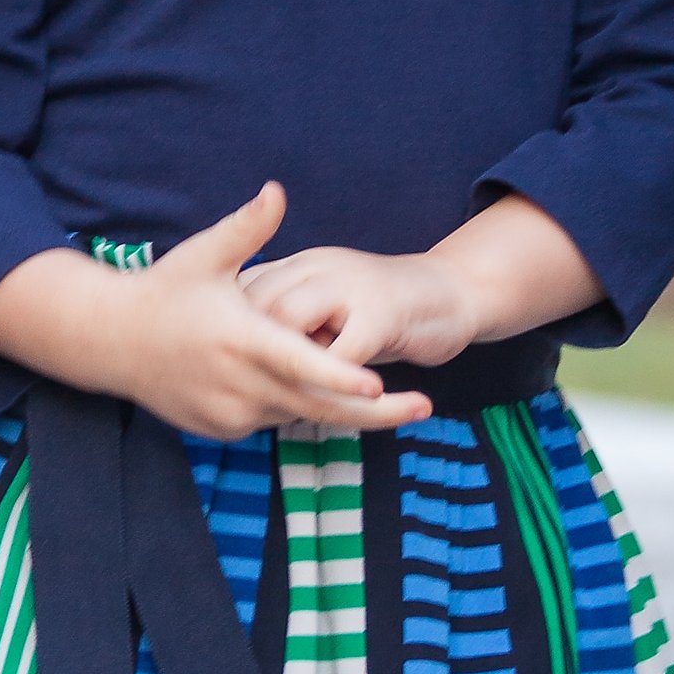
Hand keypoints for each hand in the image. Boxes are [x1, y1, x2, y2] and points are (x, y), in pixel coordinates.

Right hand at [0, 185, 432, 441]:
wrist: (109, 342)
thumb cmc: (164, 291)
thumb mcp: (203, 255)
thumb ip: (246, 227)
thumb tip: (276, 189)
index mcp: (239, 339)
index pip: (300, 362)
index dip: (341, 376)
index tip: (380, 386)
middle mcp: (237, 384)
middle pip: (315, 406)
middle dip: (374, 412)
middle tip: (424, 408)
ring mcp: (229, 414)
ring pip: (298, 413)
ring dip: (335, 404)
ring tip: (381, 397)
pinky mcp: (222, 429)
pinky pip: (272, 420)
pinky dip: (295, 405)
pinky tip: (312, 389)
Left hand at [244, 193, 604, 373]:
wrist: (456, 292)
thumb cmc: (386, 307)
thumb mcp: (331, 303)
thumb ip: (291, 317)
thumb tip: (243, 350)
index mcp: (303, 265)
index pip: (247, 290)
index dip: (229, 328)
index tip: (217, 363)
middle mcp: (320, 268)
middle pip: (259, 308)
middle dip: (245, 352)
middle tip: (240, 391)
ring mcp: (351, 289)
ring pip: (293, 329)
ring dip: (282, 370)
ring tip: (276, 404)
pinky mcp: (382, 315)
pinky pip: (340, 358)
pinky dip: (327, 386)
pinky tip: (323, 408)